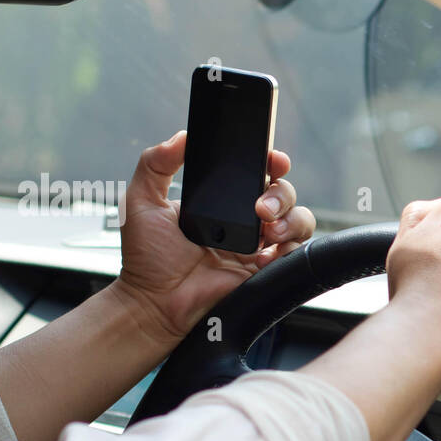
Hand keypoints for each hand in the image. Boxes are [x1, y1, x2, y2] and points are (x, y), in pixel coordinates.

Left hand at [113, 130, 315, 340]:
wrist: (155, 303)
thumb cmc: (146, 258)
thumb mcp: (141, 201)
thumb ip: (154, 163)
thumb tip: (181, 137)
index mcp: (221, 200)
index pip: (256, 173)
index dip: (270, 162)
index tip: (272, 160)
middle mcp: (244, 221)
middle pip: (284, 193)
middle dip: (281, 194)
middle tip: (261, 208)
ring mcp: (258, 247)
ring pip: (299, 220)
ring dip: (290, 220)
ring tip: (267, 233)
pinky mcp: (265, 272)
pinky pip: (295, 254)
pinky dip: (287, 251)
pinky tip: (262, 257)